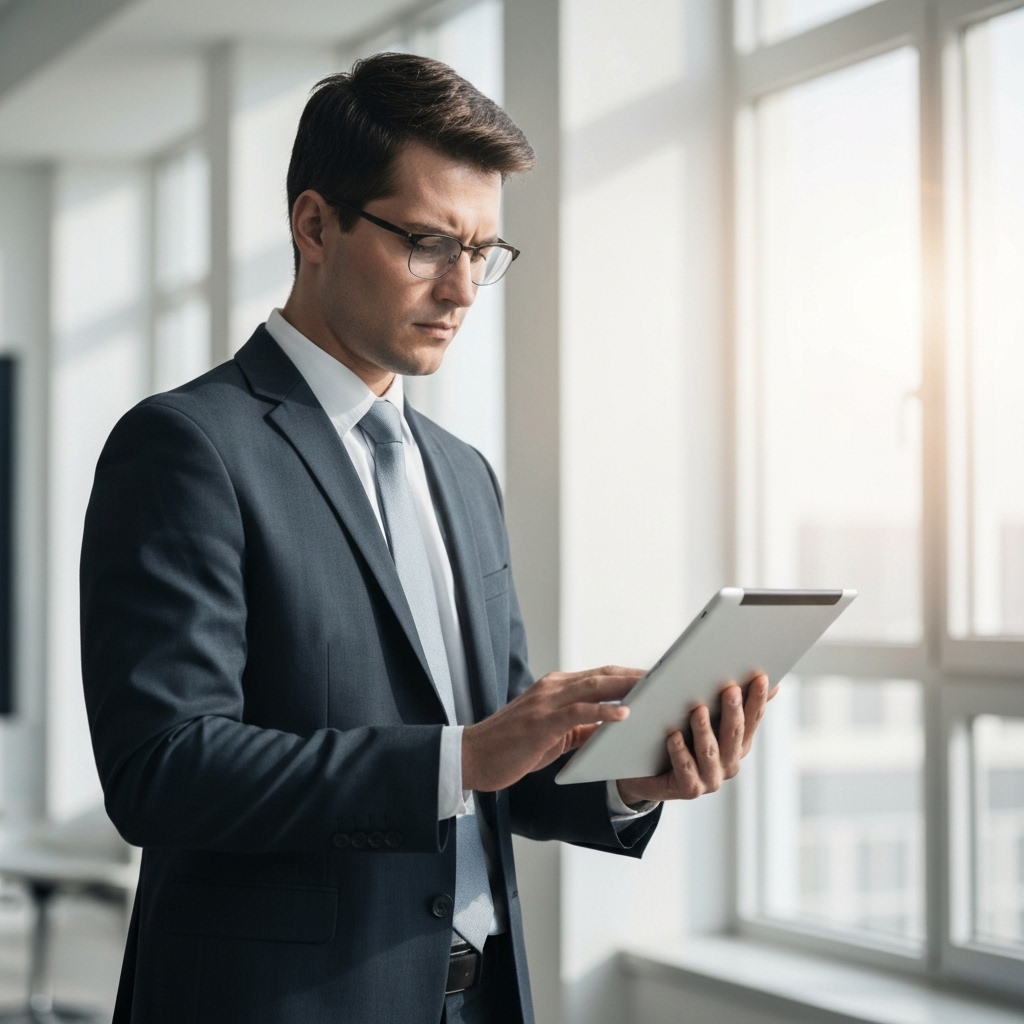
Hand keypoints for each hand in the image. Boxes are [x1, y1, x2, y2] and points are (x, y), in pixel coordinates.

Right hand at [462, 666, 643, 791]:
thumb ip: (579, 728)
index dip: (628, 675)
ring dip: (627, 687)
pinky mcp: (542, 721)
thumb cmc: (511, 747)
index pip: (600, 676)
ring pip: (594, 686)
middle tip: (666, 678)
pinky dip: (604, 711)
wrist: (473, 756)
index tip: (655, 678)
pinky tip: (625, 715)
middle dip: (636, 676)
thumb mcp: (552, 736)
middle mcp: (553, 687)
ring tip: (655, 690)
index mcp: (556, 688)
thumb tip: (608, 730)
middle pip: (603, 675)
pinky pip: (579, 711)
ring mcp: (547, 701)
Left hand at [615, 672, 776, 805]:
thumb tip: (766, 680)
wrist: (648, 773)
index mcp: (738, 744)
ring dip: (704, 730)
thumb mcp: (706, 717)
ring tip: (698, 710)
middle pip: (734, 734)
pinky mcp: (689, 788)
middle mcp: (730, 762)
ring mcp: (711, 778)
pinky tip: (673, 736)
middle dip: (732, 711)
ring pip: (709, 751)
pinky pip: (685, 769)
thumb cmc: (681, 737)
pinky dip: (680, 752)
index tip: (760, 677)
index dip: (757, 699)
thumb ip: (731, 702)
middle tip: (730, 689)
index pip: (752, 719)